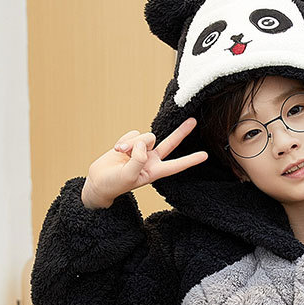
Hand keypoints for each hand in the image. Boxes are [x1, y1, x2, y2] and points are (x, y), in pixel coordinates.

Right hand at [81, 118, 206, 208]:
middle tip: (193, 121)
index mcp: (155, 171)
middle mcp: (151, 159)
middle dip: (181, 132)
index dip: (190, 160)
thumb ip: (138, 160)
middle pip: (170, 143)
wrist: (98, 181)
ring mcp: (141, 150)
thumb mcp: (128, 176)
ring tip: (122, 154)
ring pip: (145, 137)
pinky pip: (133, 133)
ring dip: (132, 143)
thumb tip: (144, 144)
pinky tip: (118, 150)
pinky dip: (124, 140)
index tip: (205, 155)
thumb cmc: (114, 184)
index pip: (176, 165)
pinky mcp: (131, 143)